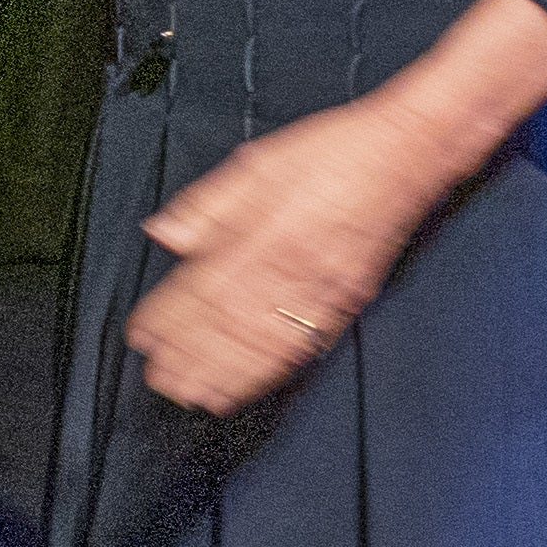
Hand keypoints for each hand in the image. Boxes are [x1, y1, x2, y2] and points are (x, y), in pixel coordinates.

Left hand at [125, 95, 444, 413]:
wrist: (405, 154)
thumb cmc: (336, 152)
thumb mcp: (258, 162)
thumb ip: (207, 204)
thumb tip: (164, 233)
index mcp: (261, 233)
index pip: (202, 288)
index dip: (168, 319)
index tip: (142, 336)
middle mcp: (289, 268)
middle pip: (228, 324)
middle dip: (189, 357)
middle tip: (159, 379)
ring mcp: (320, 290)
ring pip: (262, 343)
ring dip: (224, 373)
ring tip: (194, 394)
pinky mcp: (346, 301)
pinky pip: (303, 345)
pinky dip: (270, 371)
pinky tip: (249, 384)